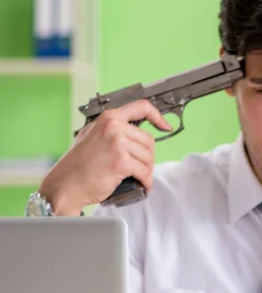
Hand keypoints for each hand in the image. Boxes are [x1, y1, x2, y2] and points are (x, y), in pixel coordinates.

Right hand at [39, 100, 171, 214]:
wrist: (65, 185)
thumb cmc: (78, 165)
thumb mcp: (92, 136)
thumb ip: (111, 129)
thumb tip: (134, 131)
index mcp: (108, 118)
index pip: (141, 107)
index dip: (157, 116)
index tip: (165, 126)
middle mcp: (113, 126)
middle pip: (148, 140)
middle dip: (147, 157)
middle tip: (140, 168)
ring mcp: (117, 143)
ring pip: (148, 157)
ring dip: (147, 171)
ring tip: (137, 178)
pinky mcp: (121, 161)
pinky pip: (144, 172)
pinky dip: (146, 182)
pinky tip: (142, 185)